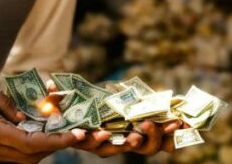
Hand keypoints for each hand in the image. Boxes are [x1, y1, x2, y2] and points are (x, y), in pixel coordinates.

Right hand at [0, 85, 82, 162]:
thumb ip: (11, 106)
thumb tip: (30, 117)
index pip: (30, 143)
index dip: (55, 140)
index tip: (76, 134)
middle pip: (30, 156)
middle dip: (54, 147)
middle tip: (75, 134)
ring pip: (23, 160)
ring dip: (43, 150)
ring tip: (60, 135)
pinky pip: (14, 157)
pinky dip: (30, 149)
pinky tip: (40, 137)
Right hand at [45, 79, 177, 156]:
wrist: (102, 115)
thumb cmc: (81, 110)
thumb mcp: (68, 104)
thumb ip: (57, 97)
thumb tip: (48, 84)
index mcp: (93, 139)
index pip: (95, 143)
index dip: (99, 139)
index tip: (104, 131)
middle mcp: (113, 145)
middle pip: (124, 147)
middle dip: (134, 140)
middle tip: (139, 130)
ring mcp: (130, 142)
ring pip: (146, 146)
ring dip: (158, 135)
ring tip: (170, 123)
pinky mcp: (146, 138)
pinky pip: (162, 141)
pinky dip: (173, 134)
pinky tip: (184, 123)